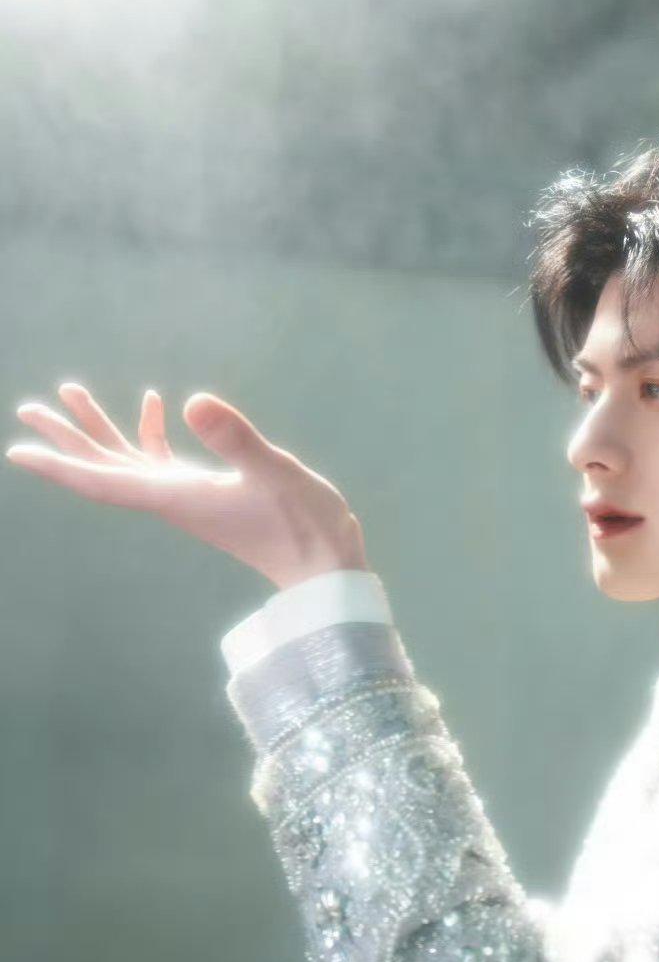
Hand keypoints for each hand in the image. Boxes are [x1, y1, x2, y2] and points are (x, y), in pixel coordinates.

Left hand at [5, 382, 368, 589]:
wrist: (326, 567)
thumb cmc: (304, 524)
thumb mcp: (274, 473)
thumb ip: (236, 439)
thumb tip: (192, 401)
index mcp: (176, 496)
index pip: (104, 480)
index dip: (60, 464)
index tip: (17, 450)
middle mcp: (172, 499)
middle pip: (104, 468)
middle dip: (66, 438)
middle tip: (25, 408)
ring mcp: (188, 497)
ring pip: (128, 462)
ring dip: (99, 430)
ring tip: (68, 394)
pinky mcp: (209, 494)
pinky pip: (163, 462)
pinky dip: (150, 433)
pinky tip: (158, 403)